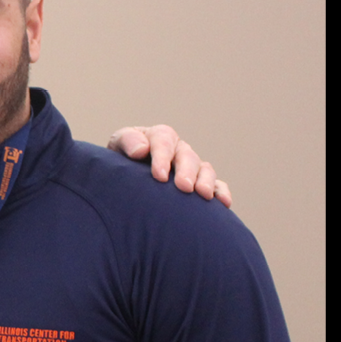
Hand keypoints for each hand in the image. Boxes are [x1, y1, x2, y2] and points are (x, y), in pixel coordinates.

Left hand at [106, 124, 234, 207]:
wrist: (125, 185)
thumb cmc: (120, 166)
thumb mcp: (117, 147)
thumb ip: (126, 142)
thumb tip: (141, 149)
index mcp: (157, 138)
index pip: (163, 140)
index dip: (163, 156)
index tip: (159, 176)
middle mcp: (178, 151)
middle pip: (187, 155)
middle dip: (186, 170)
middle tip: (183, 187)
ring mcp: (192, 168)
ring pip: (204, 169)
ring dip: (205, 181)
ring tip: (202, 195)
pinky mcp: (201, 186)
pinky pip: (216, 186)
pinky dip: (221, 192)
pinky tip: (224, 203)